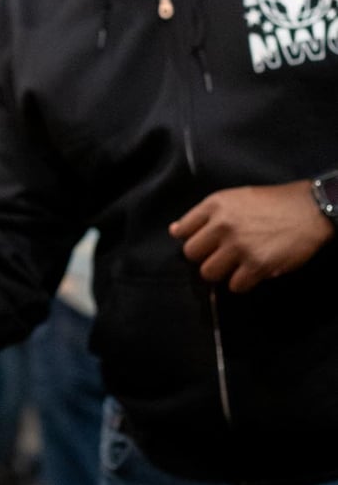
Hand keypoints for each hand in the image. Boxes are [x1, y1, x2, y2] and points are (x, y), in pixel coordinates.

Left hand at [168, 179, 333, 292]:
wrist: (309, 209)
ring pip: (208, 273)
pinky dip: (241, 283)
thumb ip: (205, 214)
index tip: (202, 244)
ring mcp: (239, 246)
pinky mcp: (256, 265)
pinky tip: (251, 273)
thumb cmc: (272, 203)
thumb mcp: (235, 198)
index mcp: (216, 204)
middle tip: (221, 256)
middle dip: (204, 257)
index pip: (182, 230)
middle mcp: (223, 224)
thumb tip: (174, 231)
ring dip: (221, 273)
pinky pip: (234, 286)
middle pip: (191, 254)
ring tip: (235, 265)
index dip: (191, 239)